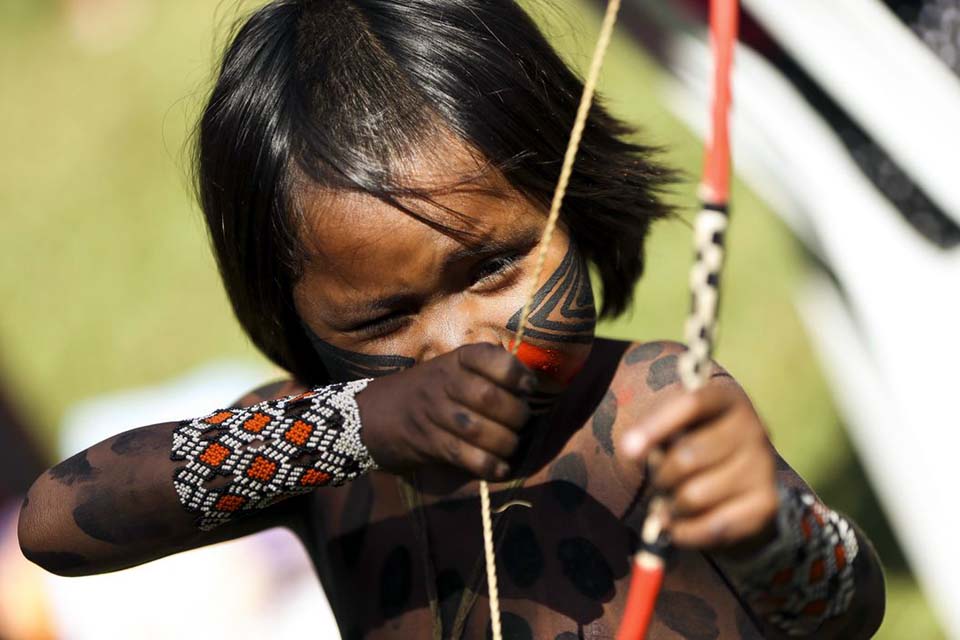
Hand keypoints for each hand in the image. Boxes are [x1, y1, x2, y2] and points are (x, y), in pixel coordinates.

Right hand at [357, 343, 533, 480]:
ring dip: (505, 442)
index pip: (490, 358)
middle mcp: (444, 381)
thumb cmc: (429, 390)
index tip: (528, 386)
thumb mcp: (453, 369)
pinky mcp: (428, 442)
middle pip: (488, 398)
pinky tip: (500, 469)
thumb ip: (487, 372)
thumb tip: (531, 384)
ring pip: (478, 429)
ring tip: (511, 445)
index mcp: (456, 359)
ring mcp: (433, 412)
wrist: (375, 414)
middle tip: (522, 422)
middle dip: (516, 414)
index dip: (516, 373)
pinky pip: (463, 456)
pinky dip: (488, 466)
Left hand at [620, 384, 777, 551]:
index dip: (656, 427)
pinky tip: (679, 527)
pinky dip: (686, 533)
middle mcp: (753, 428)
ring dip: (672, 507)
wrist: (740, 476)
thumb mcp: (676, 425)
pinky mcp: (767, 504)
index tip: (628, 451)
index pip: (691, 405)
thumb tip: (632, 450)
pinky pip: (714, 527)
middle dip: (660, 476)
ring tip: (672, 503)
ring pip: (695, 496)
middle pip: (688, 456)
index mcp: (727, 399)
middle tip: (658, 482)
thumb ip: (655, 431)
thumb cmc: (696, 441)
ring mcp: (763, 467)